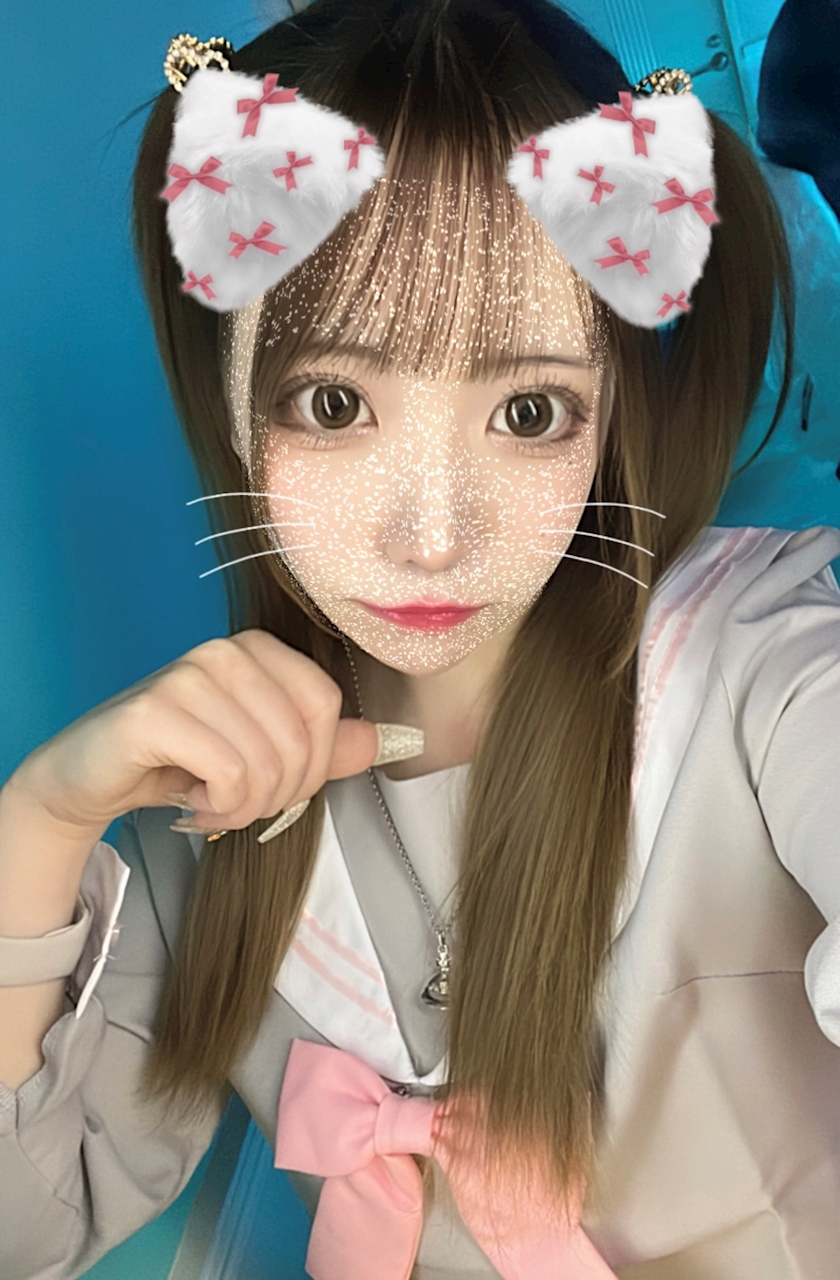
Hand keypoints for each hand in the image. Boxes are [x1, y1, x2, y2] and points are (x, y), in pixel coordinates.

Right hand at [11, 630, 419, 837]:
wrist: (92, 775)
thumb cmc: (180, 761)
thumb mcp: (260, 755)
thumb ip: (321, 747)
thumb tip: (381, 739)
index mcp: (258, 651)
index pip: (326, 704)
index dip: (314, 763)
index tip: (279, 786)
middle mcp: (225, 651)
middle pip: (300, 739)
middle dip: (278, 793)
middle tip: (239, 803)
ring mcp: (188, 675)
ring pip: (265, 762)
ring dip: (244, 806)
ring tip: (213, 801)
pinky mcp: (155, 711)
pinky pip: (229, 773)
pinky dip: (218, 807)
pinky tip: (191, 798)